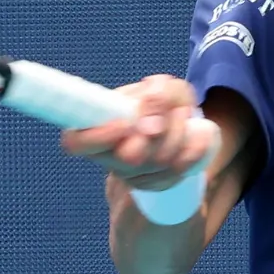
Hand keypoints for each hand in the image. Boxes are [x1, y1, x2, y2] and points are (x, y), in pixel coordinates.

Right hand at [60, 74, 212, 192]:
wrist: (178, 128)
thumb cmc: (161, 105)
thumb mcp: (163, 88)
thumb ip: (159, 93)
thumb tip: (151, 114)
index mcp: (94, 128)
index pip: (76, 143)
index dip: (98, 137)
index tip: (126, 123)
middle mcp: (108, 157)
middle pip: (130, 157)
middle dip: (161, 128)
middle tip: (169, 111)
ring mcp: (132, 176)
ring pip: (158, 162)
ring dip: (180, 132)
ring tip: (184, 116)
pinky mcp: (156, 185)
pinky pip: (178, 172)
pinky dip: (194, 148)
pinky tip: (197, 136)